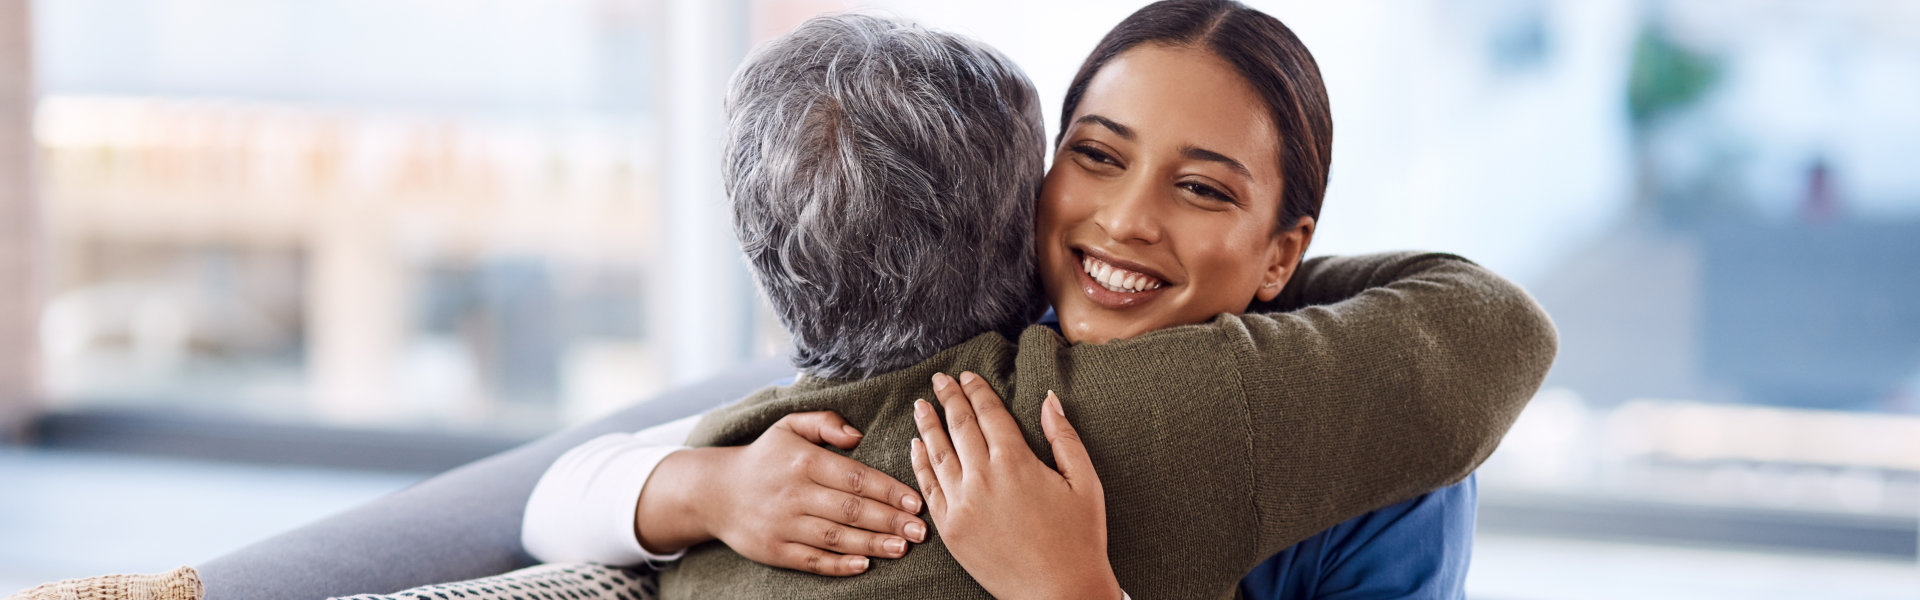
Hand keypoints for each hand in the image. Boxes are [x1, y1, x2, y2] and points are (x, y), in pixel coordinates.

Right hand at [635, 411, 927, 575]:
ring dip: (871, 545)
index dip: (888, 490)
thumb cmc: (764, 457)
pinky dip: (838, 565)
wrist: (714, 492)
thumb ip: (825, 421)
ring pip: (835, 537)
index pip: (854, 476)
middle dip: (889, 521)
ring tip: (902, 548)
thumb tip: (858, 434)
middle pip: (850, 510)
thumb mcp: (789, 425)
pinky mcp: (773, 550)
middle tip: (921, 531)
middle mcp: (793, 493)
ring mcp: (782, 524)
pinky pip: (811, 560)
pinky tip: (864, 566)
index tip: (915, 501)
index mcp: (803, 461)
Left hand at [909, 372, 1122, 599]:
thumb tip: (1049, 399)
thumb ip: (1063, 436)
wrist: (1059, 593)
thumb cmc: (1080, 538)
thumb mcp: (1084, 481)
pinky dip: (920, 464)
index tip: (968, 376)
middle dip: (949, 398)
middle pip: (959, 425)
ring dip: (927, 425)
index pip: (989, 413)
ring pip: (937, 453)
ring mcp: (962, 504)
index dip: (977, 390)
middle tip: (940, 379)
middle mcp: (983, 478)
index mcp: (1016, 461)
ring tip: (921, 405)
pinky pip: (929, 488)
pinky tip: (916, 447)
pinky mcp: (951, 529)